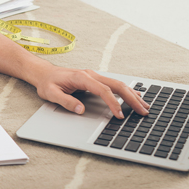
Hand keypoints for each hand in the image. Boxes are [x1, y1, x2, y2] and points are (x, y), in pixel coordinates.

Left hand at [34, 66, 149, 118]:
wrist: (44, 73)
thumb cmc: (47, 83)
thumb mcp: (51, 94)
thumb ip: (66, 101)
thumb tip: (81, 110)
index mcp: (81, 77)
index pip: (103, 90)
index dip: (113, 103)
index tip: (120, 115)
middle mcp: (90, 74)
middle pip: (116, 85)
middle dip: (131, 98)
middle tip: (143, 111)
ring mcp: (94, 76)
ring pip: (117, 84)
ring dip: (131, 94)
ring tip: (144, 105)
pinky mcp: (94, 79)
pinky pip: (113, 84)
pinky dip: (126, 90)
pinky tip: (135, 95)